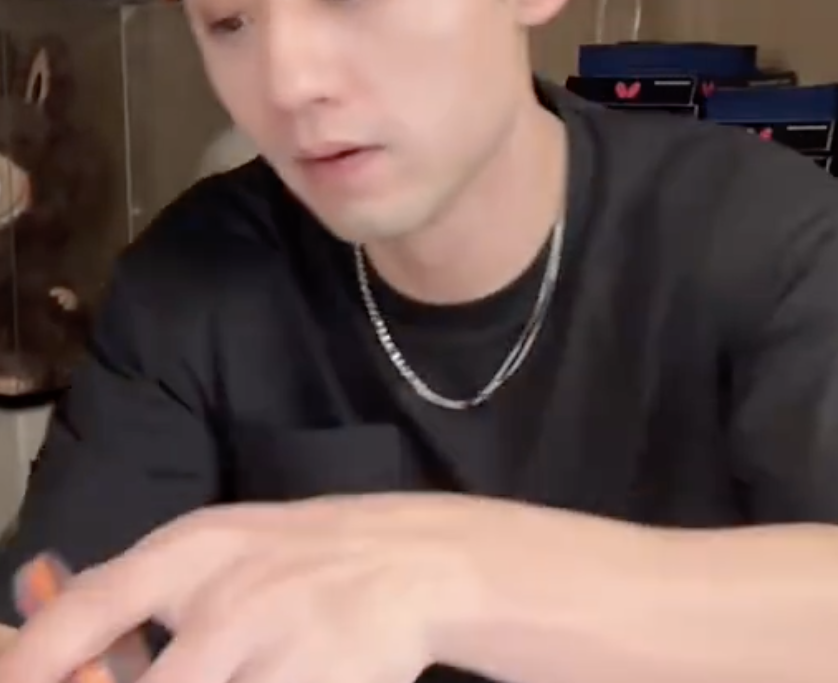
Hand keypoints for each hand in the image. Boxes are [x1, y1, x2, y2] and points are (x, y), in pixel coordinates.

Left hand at [0, 495, 480, 682]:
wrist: (418, 561)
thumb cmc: (306, 555)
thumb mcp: (224, 547)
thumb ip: (145, 592)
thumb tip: (47, 634)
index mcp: (194, 550)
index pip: (83, 612)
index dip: (27, 666)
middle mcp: (227, 599)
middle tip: (144, 679)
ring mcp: (274, 649)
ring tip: (231, 674)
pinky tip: (267, 680)